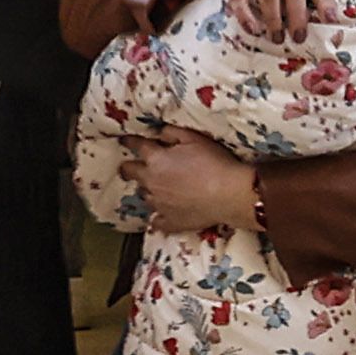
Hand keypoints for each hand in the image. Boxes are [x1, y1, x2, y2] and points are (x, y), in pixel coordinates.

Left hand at [135, 135, 256, 234]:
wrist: (229, 194)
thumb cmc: (215, 162)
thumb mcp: (196, 139)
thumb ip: (173, 133)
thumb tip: (160, 133)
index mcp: (156, 160)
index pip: (136, 147)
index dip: (130, 142)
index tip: (126, 141)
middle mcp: (151, 182)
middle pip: (130, 173)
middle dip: (128, 168)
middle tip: (130, 167)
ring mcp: (158, 204)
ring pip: (144, 196)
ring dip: (149, 190)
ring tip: (158, 189)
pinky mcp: (169, 221)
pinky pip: (156, 221)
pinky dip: (157, 218)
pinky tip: (161, 216)